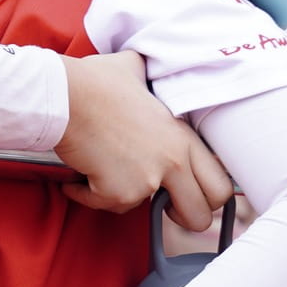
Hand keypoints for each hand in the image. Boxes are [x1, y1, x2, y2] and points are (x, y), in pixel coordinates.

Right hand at [58, 52, 232, 221]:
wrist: (66, 96)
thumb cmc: (95, 82)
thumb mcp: (134, 70)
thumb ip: (147, 77)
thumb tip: (141, 67)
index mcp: (182, 136)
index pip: (220, 184)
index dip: (208, 197)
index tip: (189, 195)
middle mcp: (173, 161)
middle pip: (200, 216)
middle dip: (182, 218)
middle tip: (163, 207)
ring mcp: (147, 180)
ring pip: (143, 211)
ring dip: (120, 196)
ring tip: (103, 171)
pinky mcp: (119, 192)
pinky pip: (105, 205)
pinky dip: (87, 193)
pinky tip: (79, 176)